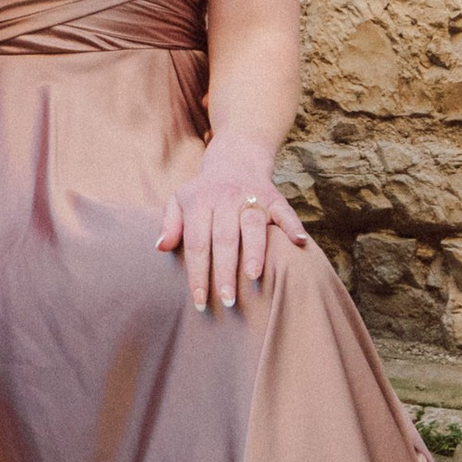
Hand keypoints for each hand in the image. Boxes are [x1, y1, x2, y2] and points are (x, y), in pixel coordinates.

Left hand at [156, 142, 308, 314]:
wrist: (235, 160)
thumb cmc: (203, 192)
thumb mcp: (179, 200)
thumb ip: (170, 224)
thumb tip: (161, 248)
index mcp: (200, 201)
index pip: (197, 243)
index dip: (198, 273)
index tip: (200, 301)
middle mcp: (225, 199)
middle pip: (225, 238)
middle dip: (226, 271)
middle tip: (227, 300)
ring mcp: (251, 197)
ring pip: (253, 225)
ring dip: (255, 251)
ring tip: (253, 278)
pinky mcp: (274, 197)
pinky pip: (285, 211)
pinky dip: (293, 226)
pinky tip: (300, 242)